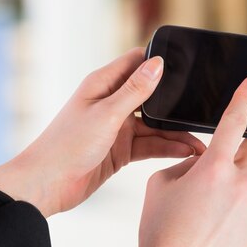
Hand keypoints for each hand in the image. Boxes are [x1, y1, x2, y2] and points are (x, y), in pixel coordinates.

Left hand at [0, 48, 205, 216]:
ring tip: (198, 141)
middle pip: (150, 96)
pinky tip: (184, 151)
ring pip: (153, 125)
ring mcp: (116, 127)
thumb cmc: (67, 145)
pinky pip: (149, 145)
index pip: (136, 62)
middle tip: (199, 109)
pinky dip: (165, 148)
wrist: (47, 185)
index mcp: (103, 84)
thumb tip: (158, 63)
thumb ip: (134, 91)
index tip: (187, 65)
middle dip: (173, 103)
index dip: (159, 61)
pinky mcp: (120, 150)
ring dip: (174, 132)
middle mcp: (111, 102)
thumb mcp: (107, 114)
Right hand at [138, 75, 246, 246]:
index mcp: (213, 168)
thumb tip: (203, 161)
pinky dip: (233, 210)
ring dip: (229, 188)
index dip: (245, 99)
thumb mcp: (162, 184)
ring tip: (203, 210)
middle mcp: (239, 184)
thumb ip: (186, 163)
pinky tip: (213, 224)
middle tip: (234, 147)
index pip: (233, 123)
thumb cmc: (162, 230)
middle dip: (245, 144)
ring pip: (244, 184)